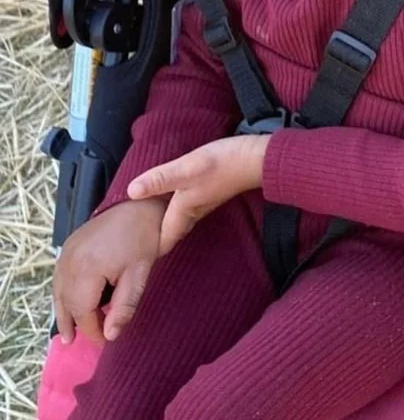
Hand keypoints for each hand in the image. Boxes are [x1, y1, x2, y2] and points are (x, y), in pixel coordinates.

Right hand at [54, 198, 166, 345]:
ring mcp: (66, 251)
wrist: (140, 206)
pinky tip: (68, 304)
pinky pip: (59, 276)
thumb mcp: (139, 276)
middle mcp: (70, 260)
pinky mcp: (68, 244)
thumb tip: (109, 337)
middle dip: (76, 323)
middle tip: (82, 341)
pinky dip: (62, 293)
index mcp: (87, 269)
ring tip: (67, 334)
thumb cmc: (145, 240)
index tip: (103, 343)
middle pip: (67, 301)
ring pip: (59, 290)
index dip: (91, 329)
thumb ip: (124, 307)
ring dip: (63, 311)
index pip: (83, 310)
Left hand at [127, 135, 269, 254]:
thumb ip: (160, 180)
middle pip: (172, 230)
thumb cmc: (222, 164)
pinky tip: (174, 202)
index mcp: (184, 208)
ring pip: (181, 220)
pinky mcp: (212, 191)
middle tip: (140, 245)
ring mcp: (205, 201)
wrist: (256, 160)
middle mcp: (194, 210)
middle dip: (158, 238)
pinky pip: (189, 208)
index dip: (151, 248)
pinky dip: (177, 210)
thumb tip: (131, 192)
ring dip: (167, 225)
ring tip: (152, 227)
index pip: (165, 237)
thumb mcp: (187, 169)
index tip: (136, 259)